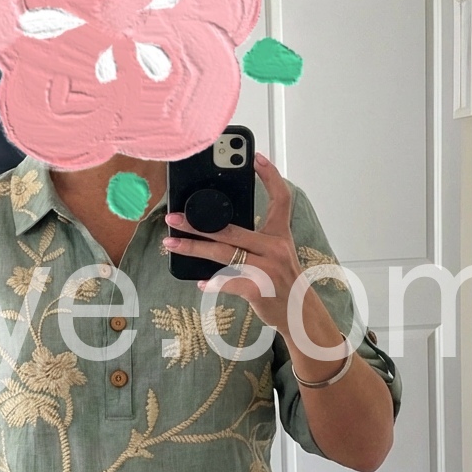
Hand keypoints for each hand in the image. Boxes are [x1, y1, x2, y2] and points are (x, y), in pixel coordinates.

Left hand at [163, 152, 303, 335]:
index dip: (270, 176)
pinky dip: (212, 282)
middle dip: (198, 223)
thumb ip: (255, 241)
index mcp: (279, 235)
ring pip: (223, 253)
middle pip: (231, 229)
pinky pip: (228, 281)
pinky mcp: (259, 288)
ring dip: (193, 248)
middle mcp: (275, 248)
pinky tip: (200, 282)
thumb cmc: (282, 282)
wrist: (299, 313)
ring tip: (171, 243)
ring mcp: (267, 268)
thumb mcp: (276, 255)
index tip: (257, 157)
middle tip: (174, 217)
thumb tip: (216, 232)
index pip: (280, 198)